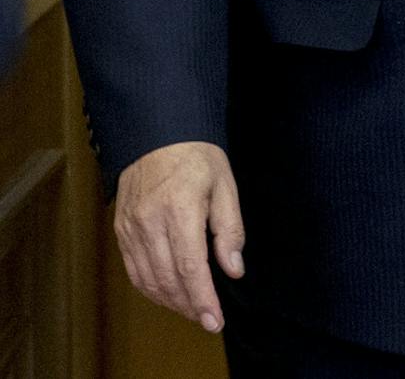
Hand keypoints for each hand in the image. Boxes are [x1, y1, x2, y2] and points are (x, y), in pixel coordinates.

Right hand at [113, 141, 245, 331]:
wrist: (157, 135)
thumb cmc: (197, 158)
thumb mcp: (225, 185)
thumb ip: (230, 229)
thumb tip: (234, 269)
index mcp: (180, 209)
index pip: (190, 267)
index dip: (202, 298)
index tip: (214, 320)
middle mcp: (150, 223)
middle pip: (167, 278)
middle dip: (189, 305)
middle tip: (208, 319)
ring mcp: (131, 228)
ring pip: (148, 279)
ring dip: (170, 301)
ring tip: (192, 310)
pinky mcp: (121, 231)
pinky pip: (133, 270)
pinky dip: (150, 288)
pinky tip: (168, 294)